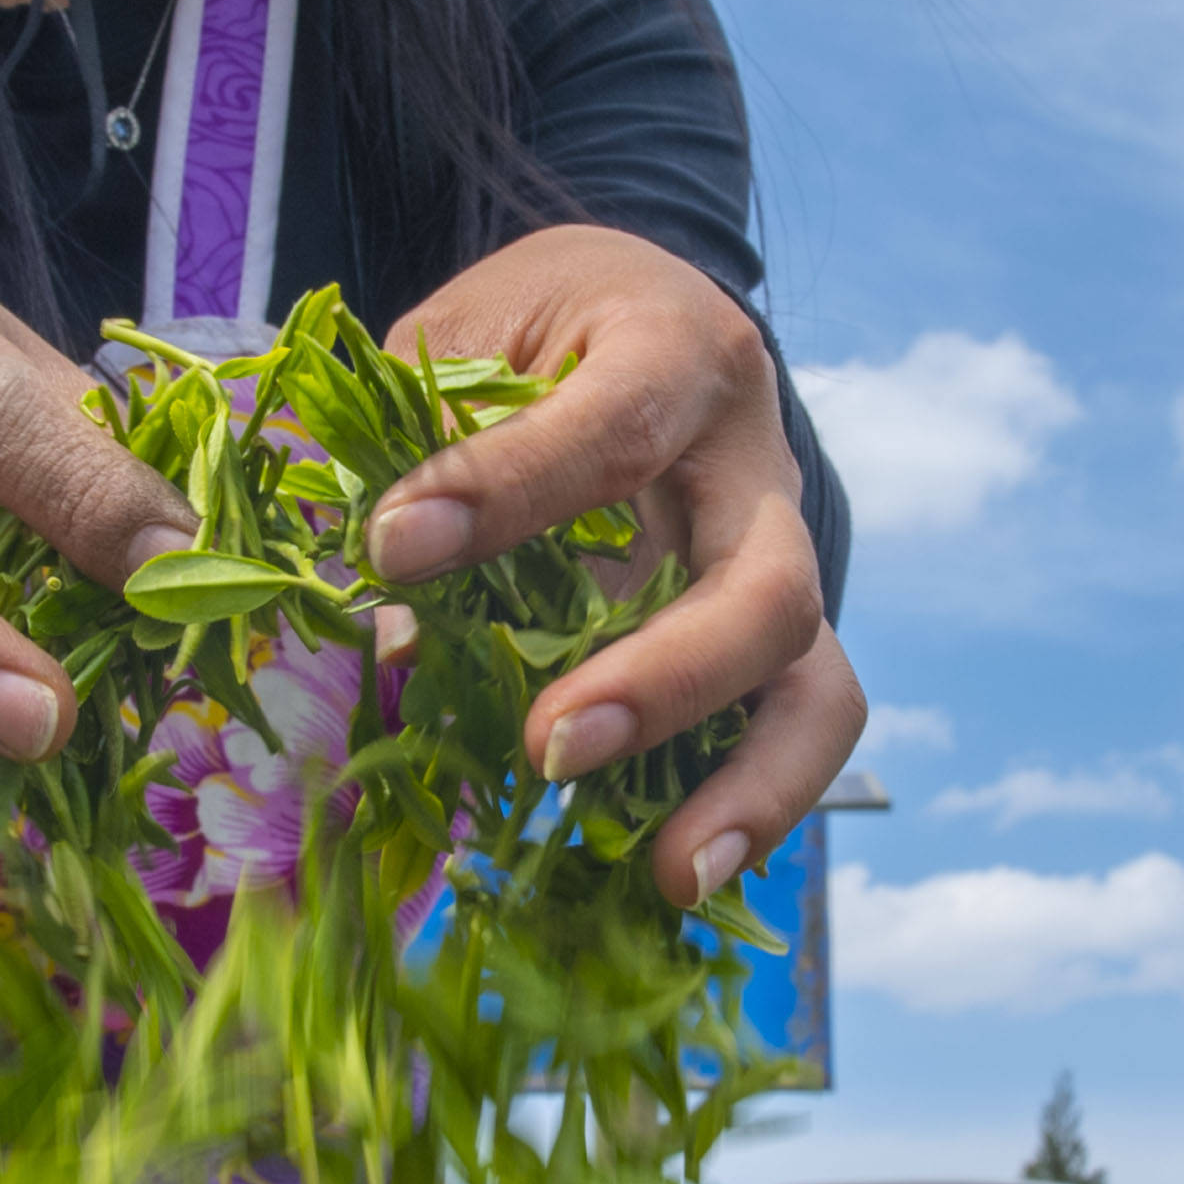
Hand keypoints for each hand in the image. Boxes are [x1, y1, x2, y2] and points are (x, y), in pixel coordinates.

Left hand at [365, 224, 861, 904]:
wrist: (626, 307)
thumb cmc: (528, 329)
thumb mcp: (455, 341)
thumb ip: (410, 452)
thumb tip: (367, 622)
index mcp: (674, 349)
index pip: (614, 426)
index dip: (505, 491)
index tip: (390, 546)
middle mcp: (753, 463)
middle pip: (766, 587)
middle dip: (666, 681)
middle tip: (548, 749)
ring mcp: (776, 562)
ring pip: (817, 686)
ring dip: (750, 787)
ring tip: (670, 876)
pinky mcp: (767, 643)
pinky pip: (787, 734)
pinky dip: (739, 810)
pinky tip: (666, 875)